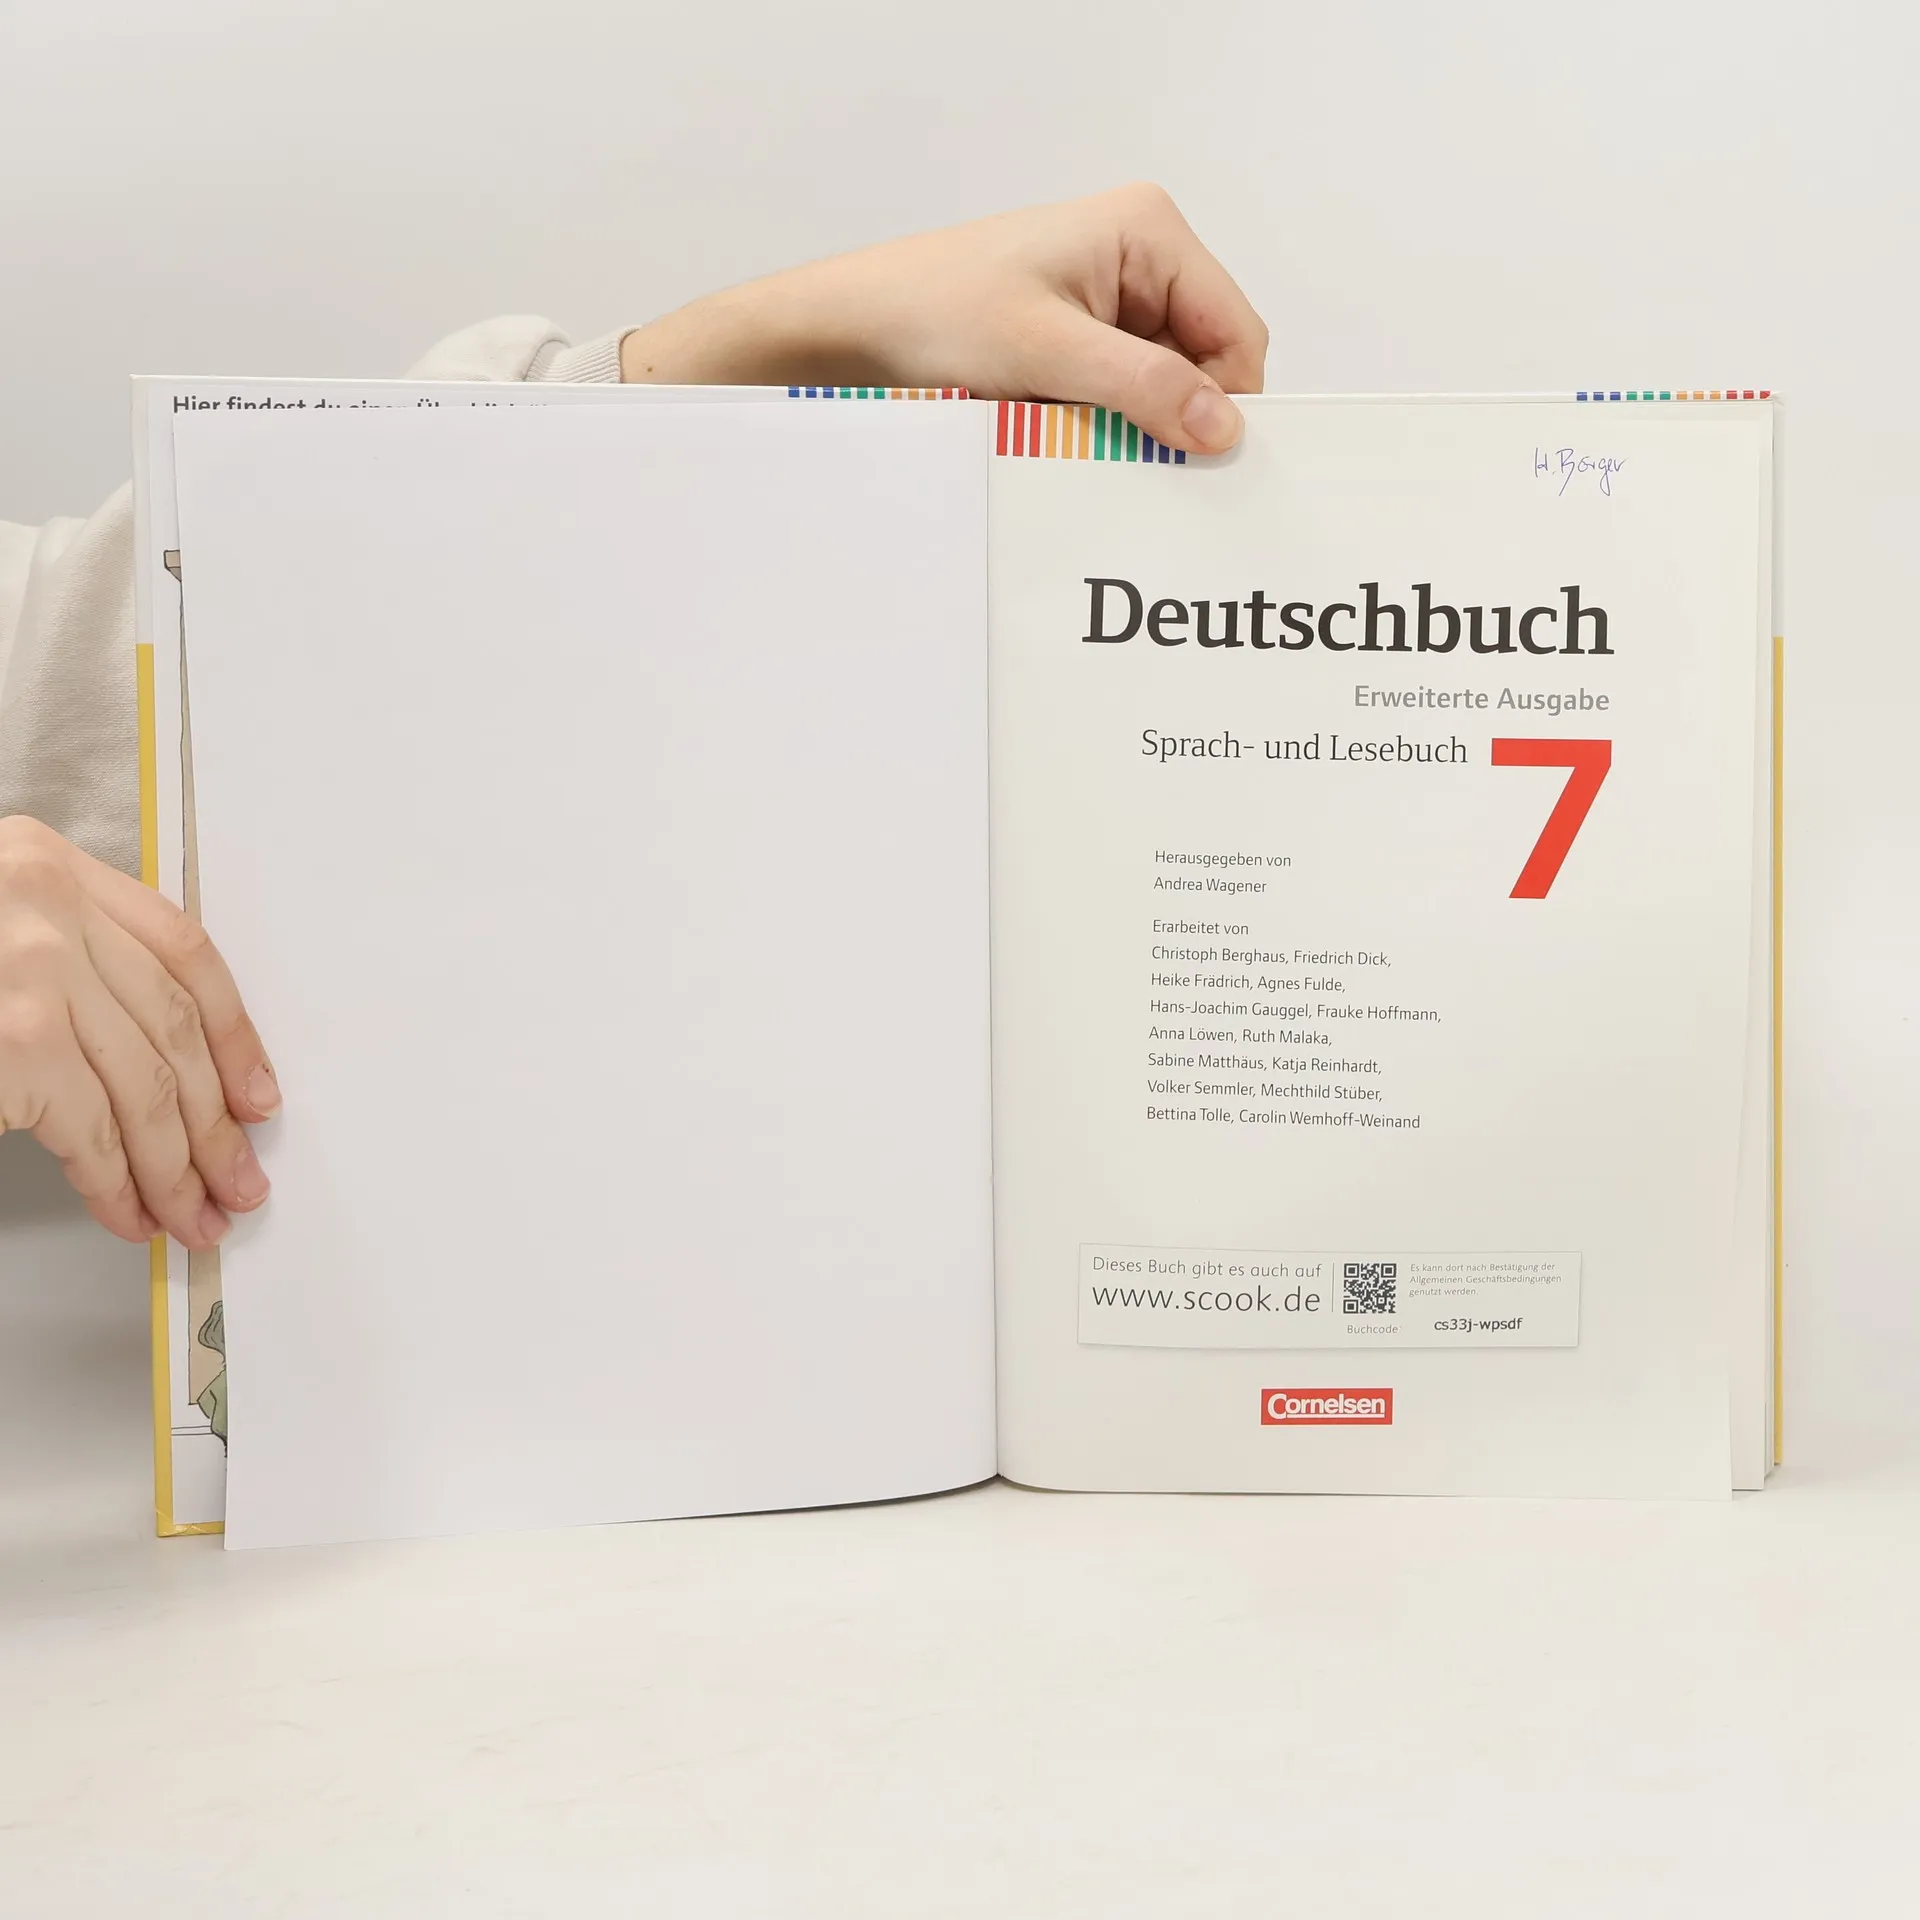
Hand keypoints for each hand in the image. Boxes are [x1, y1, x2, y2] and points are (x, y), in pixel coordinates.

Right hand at [0, 815, 277, 1248]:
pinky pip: (89, 1128)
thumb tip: (146, 1061)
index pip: (183, 949)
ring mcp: (28, 974)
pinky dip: (118, 1181)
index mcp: (45, 864)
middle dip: (216, 1120)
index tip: (257, 1093)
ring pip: (145, 1086)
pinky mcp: (12, 1044)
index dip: (232, 1030)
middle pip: (173, 1028)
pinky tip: (132, 1213)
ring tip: (197, 1217)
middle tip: (240, 1181)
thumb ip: (57, 956)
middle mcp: (46, 907)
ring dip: (180, 1166)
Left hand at [619, 184, 1266, 455]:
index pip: (1237, 332)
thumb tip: (1224, 426)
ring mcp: (1107, 299)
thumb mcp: (1046, 352)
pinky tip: (1067, 437)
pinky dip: (1106, 426)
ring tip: (1084, 443)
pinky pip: (1121, 395)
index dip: (1228, 401)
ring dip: (1137, 426)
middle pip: (1206, 362)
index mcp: (1148, 230)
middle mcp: (1138, 256)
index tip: (1200, 462)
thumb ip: (1143, 387)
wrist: (849, 330)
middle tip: (1138, 463)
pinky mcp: (1076, 338)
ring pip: (1164, 387)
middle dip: (1179, 416)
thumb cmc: (931, 313)